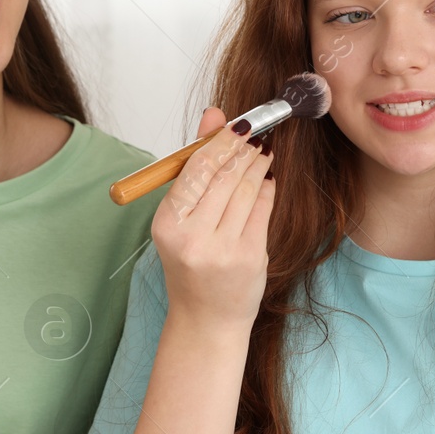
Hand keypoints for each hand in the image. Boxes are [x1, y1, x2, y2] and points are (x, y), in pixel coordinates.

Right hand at [151, 106, 276, 336]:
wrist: (205, 319)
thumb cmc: (190, 263)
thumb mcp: (181, 218)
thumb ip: (195, 166)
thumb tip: (215, 114)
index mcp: (168, 224)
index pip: (197, 169)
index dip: (220, 141)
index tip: (236, 126)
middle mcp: (193, 237)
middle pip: (225, 176)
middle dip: (243, 149)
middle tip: (255, 135)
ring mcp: (223, 249)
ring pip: (247, 190)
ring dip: (258, 165)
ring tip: (262, 153)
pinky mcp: (250, 257)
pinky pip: (262, 210)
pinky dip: (266, 189)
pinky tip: (267, 179)